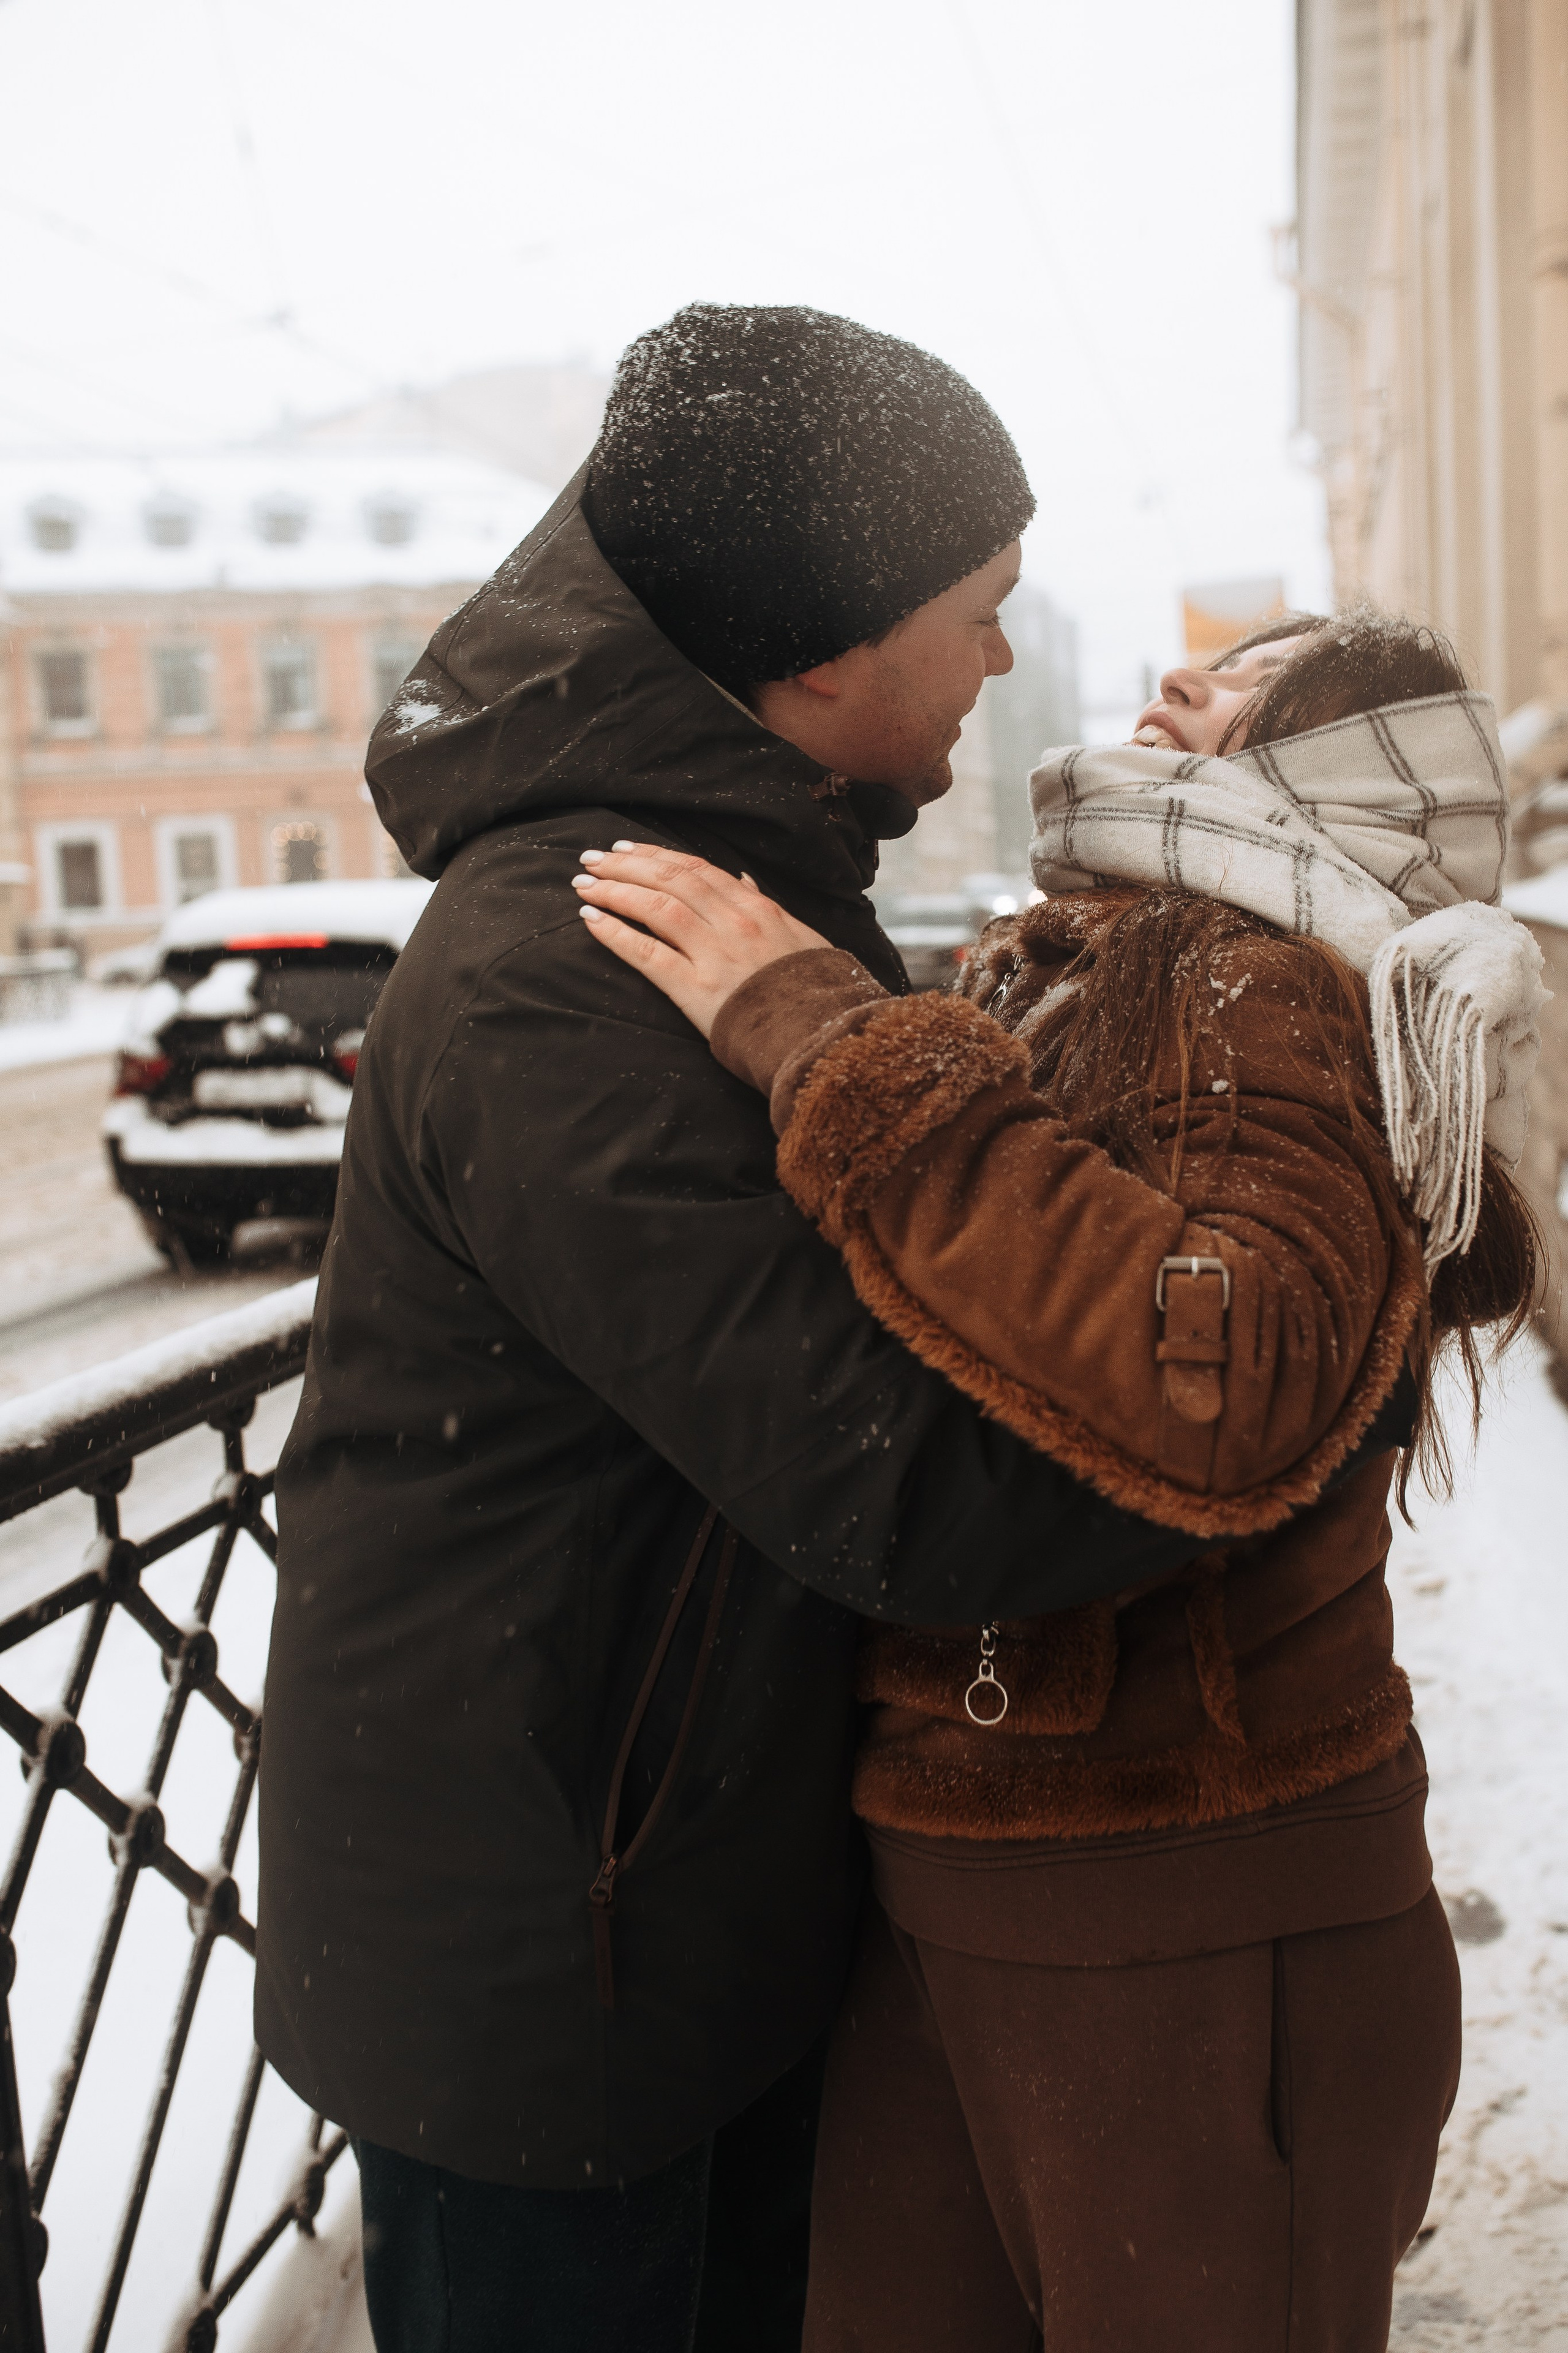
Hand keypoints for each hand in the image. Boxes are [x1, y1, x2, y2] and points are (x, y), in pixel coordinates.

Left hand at [572, 842, 829, 1037]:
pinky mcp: (698, 989)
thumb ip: (767, 909)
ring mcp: (715, 954)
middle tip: (591, 859)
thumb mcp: (801, 939)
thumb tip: (743, 882)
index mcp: (758, 909)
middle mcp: (735, 923)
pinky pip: (648, 954)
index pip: (698, 870)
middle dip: (626, 865)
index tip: (627, 849)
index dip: (657, 856)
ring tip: (584, 886)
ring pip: (656, 908)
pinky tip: (591, 920)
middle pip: (670, 880)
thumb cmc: (814, 992)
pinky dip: (616, 933)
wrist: (824, 1037)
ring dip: (615, 891)